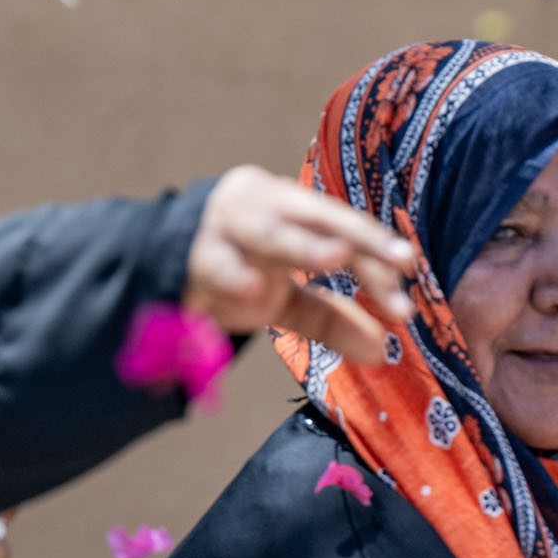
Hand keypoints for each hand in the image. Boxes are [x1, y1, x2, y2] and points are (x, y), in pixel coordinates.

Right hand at [186, 167, 416, 361]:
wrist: (152, 265)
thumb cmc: (231, 270)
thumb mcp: (283, 296)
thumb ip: (328, 317)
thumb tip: (380, 352)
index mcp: (290, 207)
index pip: (343, 229)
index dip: (375, 259)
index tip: (406, 295)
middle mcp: (261, 205)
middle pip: (320, 217)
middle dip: (359, 239)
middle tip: (398, 263)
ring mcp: (223, 226)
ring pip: (270, 233)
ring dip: (302, 245)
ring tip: (337, 256)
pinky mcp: (190, 255)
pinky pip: (215, 263)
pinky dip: (232, 274)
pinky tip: (250, 289)